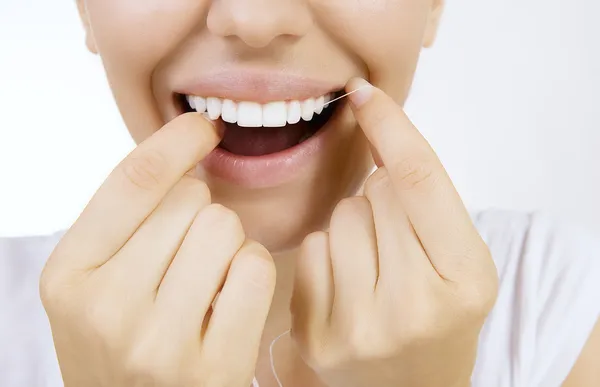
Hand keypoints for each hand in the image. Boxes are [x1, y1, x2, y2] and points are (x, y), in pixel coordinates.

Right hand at [40, 113, 275, 386]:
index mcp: (69, 275)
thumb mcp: (94, 282)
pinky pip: (255, 267)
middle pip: (190, 200)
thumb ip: (127, 222)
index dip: (174, 142)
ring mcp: (161, 342)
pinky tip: (231, 302)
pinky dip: (252, 272)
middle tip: (187, 257)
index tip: (203, 126)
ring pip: (225, 227)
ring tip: (207, 281)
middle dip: (199, 215)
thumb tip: (187, 150)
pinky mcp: (215, 366)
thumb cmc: (120, 342)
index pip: (132, 182)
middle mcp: (107, 307)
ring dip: (228, 244)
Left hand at [290, 79, 497, 386]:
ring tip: (373, 269)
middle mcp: (414, 306)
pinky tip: (345, 285)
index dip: (391, 127)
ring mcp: (361, 327)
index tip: (363, 92)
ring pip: (338, 217)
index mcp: (466, 279)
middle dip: (382, 199)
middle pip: (374, 194)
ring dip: (353, 227)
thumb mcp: (462, 262)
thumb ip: (429, 204)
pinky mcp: (317, 338)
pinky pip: (311, 249)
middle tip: (398, 243)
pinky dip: (326, 254)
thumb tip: (377, 131)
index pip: (420, 180)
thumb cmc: (441, 316)